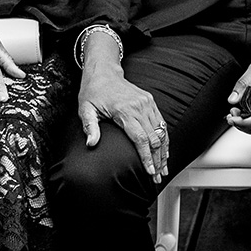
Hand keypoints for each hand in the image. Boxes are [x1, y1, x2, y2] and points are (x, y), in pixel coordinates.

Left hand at [77, 59, 168, 182]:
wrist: (104, 72)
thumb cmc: (93, 92)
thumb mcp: (85, 109)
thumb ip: (89, 127)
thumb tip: (91, 144)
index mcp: (124, 110)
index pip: (141, 139)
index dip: (147, 158)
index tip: (150, 172)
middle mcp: (139, 106)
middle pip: (154, 139)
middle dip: (157, 160)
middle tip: (157, 178)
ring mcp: (147, 103)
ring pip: (161, 132)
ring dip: (164, 152)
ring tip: (163, 169)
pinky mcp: (150, 101)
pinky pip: (161, 123)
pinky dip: (165, 139)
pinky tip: (164, 152)